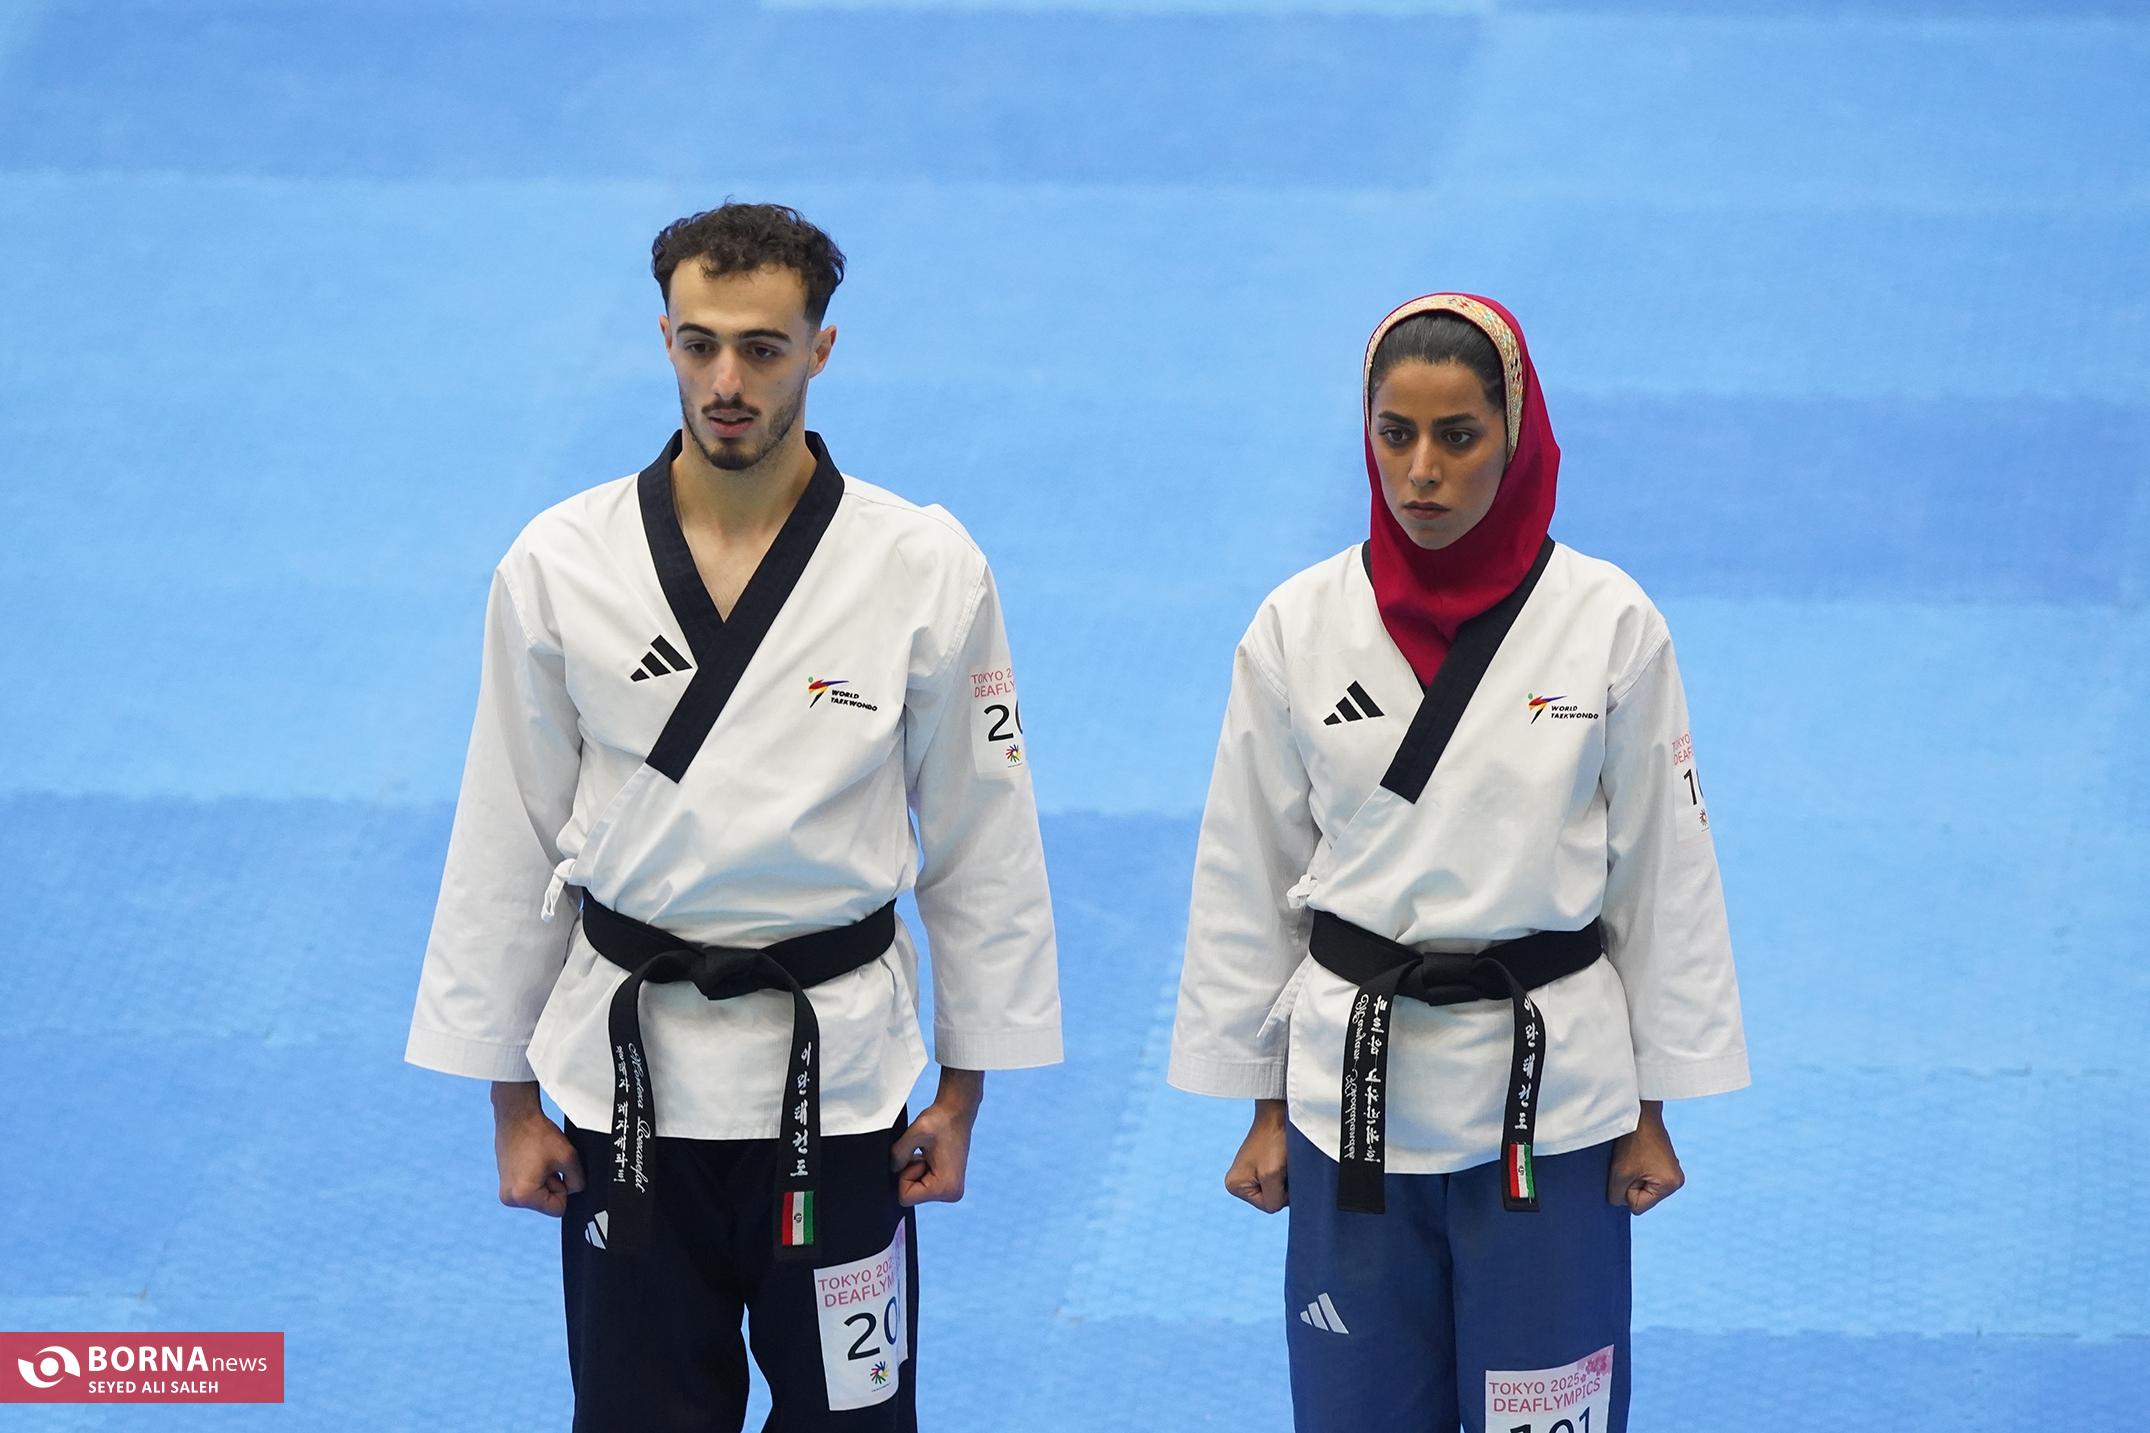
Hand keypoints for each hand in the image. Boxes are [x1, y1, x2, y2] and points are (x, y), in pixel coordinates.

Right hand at [491, 1080, 584, 1217]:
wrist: (517, 1116)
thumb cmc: (538, 1134)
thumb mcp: (568, 1158)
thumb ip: (578, 1180)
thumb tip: (575, 1190)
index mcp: (523, 1196)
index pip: (558, 1209)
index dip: (565, 1189)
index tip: (557, 1171)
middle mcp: (510, 1199)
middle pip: (547, 1203)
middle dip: (553, 1183)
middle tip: (546, 1162)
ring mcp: (505, 1191)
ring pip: (539, 1195)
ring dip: (545, 1179)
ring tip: (538, 1159)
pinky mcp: (505, 1183)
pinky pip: (529, 1187)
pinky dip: (536, 1175)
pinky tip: (532, 1159)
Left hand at [891, 1068, 982, 1205]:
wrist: (956, 1111)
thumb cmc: (940, 1120)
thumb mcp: (914, 1134)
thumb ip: (898, 1154)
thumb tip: (891, 1170)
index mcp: (945, 1187)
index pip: (905, 1198)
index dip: (904, 1176)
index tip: (918, 1157)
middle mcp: (952, 1194)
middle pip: (911, 1195)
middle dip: (910, 1173)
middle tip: (924, 1154)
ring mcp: (951, 1190)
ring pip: (916, 1190)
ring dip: (916, 1170)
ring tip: (929, 1153)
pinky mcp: (949, 1184)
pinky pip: (923, 1185)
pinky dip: (921, 1170)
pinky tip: (931, 1156)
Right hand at [1225, 1099, 1288, 1212]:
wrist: (1277, 1113)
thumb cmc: (1273, 1141)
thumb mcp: (1272, 1176)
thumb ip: (1273, 1199)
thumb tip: (1279, 1206)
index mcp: (1235, 1186)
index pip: (1269, 1206)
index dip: (1281, 1192)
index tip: (1279, 1170)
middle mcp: (1238, 1182)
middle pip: (1272, 1199)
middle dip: (1283, 1186)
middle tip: (1281, 1164)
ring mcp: (1250, 1173)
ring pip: (1277, 1190)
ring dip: (1285, 1178)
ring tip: (1282, 1160)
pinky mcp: (1260, 1165)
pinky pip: (1278, 1179)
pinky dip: (1285, 1172)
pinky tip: (1283, 1158)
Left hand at [1607, 1100, 1683, 1214]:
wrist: (1641, 1112)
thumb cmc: (1632, 1142)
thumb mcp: (1619, 1173)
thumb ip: (1617, 1195)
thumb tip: (1619, 1202)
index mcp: (1670, 1186)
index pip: (1638, 1207)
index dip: (1626, 1191)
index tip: (1628, 1170)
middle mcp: (1676, 1181)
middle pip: (1642, 1198)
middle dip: (1631, 1183)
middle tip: (1631, 1162)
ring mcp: (1672, 1172)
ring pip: (1642, 1187)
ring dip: (1633, 1175)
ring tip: (1634, 1157)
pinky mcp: (1665, 1163)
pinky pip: (1645, 1176)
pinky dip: (1637, 1168)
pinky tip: (1637, 1154)